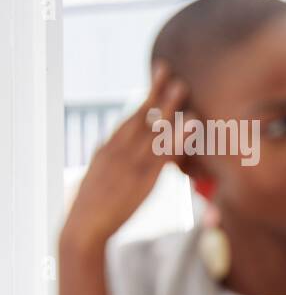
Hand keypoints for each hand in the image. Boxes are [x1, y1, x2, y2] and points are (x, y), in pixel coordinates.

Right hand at [62, 64, 188, 252]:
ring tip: (182, 85)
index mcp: (108, 149)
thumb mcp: (102, 178)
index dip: (143, 98)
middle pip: (139, 115)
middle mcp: (117, 149)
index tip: (153, 78)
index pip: (128, 118)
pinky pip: (163, 153)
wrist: (84, 227)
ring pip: (151, 129)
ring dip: (167, 106)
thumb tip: (114, 150)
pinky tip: (191, 124)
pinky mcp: (142, 177)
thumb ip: (112, 161)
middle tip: (166, 68)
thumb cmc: (94, 206)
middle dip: (154, 91)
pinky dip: (178, 136)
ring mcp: (130, 162)